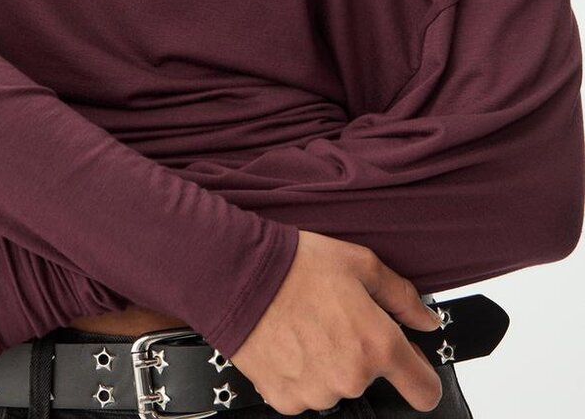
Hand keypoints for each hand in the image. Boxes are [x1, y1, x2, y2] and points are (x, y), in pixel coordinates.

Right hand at [229, 229, 444, 413]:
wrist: (238, 276)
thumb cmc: (296, 265)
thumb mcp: (360, 263)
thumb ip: (402, 296)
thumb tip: (425, 319)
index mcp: (377, 344)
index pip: (424, 391)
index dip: (421, 376)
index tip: (411, 365)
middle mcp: (351, 377)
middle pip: (371, 378)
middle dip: (361, 352)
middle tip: (336, 317)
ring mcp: (317, 394)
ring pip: (336, 385)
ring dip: (329, 362)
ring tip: (307, 325)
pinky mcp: (286, 400)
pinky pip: (305, 392)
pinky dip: (301, 372)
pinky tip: (290, 341)